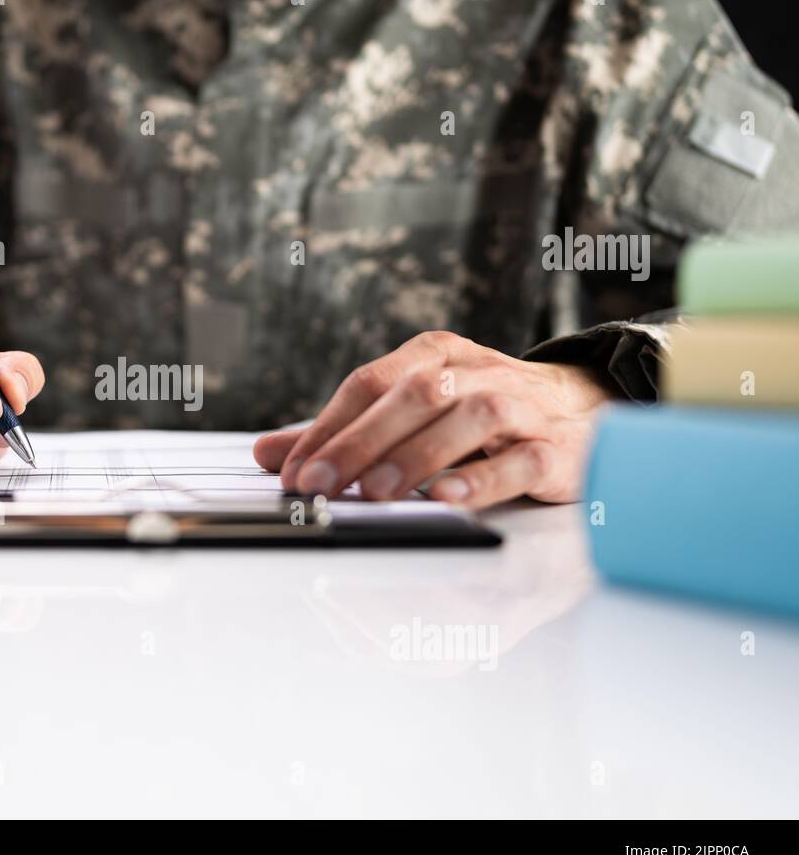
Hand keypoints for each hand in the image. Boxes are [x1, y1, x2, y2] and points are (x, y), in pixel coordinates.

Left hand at [253, 331, 619, 508]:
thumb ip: (343, 434)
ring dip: (417, 455)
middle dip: (359, 441)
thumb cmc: (484, 417)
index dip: (327, 426)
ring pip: (469, 418)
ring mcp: (522, 407)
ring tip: (375, 492)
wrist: (586, 412)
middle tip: (319, 484)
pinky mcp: (557, 448)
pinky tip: (448, 499)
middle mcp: (477, 372)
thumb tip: (268, 453)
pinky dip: (483, 478)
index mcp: (435, 355)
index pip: (370, 382)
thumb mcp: (412, 414)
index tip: (292, 471)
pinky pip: (521, 459)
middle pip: (413, 395)